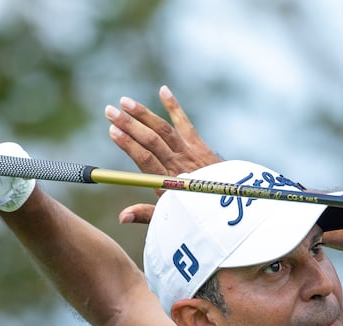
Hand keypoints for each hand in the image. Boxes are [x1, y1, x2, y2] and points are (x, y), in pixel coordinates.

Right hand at [105, 85, 220, 223]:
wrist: (233, 206)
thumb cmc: (196, 213)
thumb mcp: (170, 217)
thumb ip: (145, 214)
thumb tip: (121, 217)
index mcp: (169, 183)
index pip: (145, 159)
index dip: (129, 144)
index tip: (112, 130)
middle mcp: (180, 165)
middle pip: (151, 141)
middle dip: (129, 125)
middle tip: (109, 111)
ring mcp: (191, 153)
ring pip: (165, 129)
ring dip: (144, 114)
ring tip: (125, 101)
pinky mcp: (200, 146)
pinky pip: (186, 123)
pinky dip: (175, 107)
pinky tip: (163, 90)